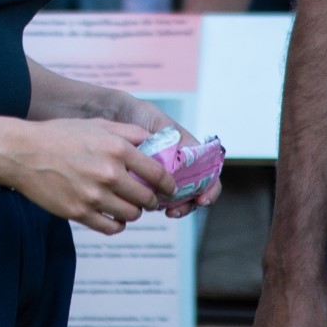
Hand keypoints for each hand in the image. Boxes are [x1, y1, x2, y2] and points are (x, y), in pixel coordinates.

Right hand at [0, 117, 167, 233]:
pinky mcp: (79, 212)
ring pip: (131, 214)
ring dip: (134, 212)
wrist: (23, 153)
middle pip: (147, 198)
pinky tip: (113, 216)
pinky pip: (111, 227)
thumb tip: (154, 142)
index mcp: (117, 149)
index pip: (158, 174)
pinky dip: (117, 224)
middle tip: (148, 198)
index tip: (168, 187)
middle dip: (152, 200)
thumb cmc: (59, 135)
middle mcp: (109, 173)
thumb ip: (128, 133)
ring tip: (128, 205)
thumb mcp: (96, 124)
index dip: (168, 184)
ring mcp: (94, 195)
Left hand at [113, 94, 221, 216]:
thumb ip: (175, 137)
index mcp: (190, 153)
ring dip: (174, 208)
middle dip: (189, 206)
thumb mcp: (161, 123)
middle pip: (195, 193)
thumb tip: (188, 155)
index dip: (211, 190)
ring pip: (177, 200)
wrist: (116, 116)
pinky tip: (147, 204)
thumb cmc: (141, 116)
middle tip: (176, 211)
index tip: (203, 199)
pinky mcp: (148, 183)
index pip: (209, 175)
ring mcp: (165, 177)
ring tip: (164, 209)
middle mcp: (181, 167)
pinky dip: (156, 205)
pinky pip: (157, 199)